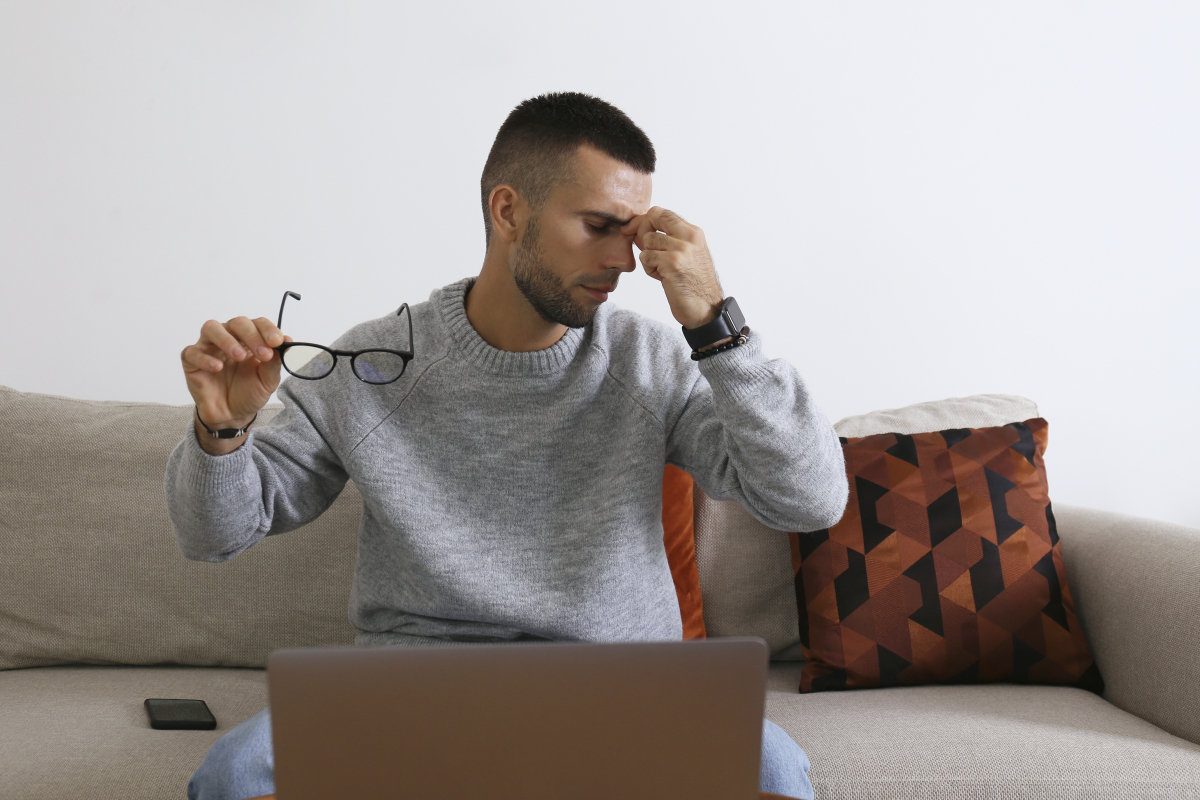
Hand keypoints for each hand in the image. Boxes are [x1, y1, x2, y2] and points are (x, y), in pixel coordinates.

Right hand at [180, 316, 292, 427]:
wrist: (232, 415)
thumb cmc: (249, 393)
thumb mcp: (268, 380)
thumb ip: (275, 361)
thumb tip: (287, 340)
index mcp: (249, 339)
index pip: (258, 323)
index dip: (268, 329)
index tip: (277, 341)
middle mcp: (228, 338)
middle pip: (237, 322)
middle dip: (252, 335)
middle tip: (263, 354)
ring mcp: (208, 347)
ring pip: (211, 328)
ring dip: (227, 339)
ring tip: (239, 356)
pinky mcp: (191, 361)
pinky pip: (192, 352)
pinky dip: (205, 358)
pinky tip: (217, 367)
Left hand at [621, 206, 724, 329]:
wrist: (706, 309)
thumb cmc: (693, 285)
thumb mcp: (686, 255)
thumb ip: (668, 239)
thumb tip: (639, 228)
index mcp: (694, 233)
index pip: (663, 212)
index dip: (644, 220)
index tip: (633, 230)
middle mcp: (689, 236)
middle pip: (654, 216)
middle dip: (641, 230)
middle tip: (644, 248)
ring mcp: (681, 248)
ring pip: (647, 240)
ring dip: (648, 257)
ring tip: (660, 270)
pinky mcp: (672, 263)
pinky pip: (646, 257)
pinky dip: (649, 269)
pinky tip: (662, 277)